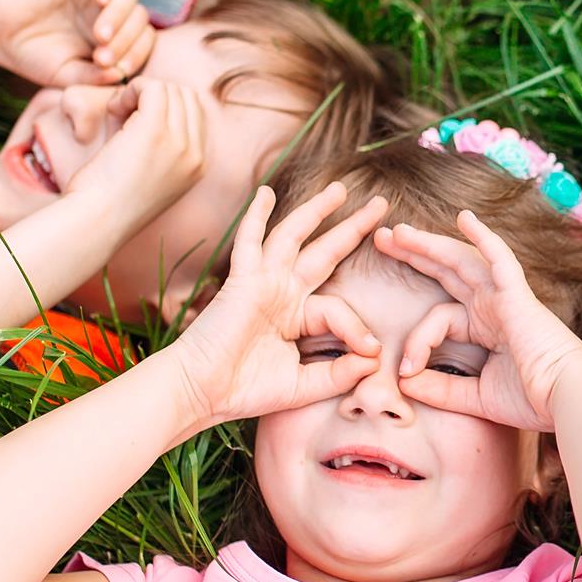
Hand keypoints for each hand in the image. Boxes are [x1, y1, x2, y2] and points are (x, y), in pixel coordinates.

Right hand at [0, 0, 152, 85]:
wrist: (0, 33)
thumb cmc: (36, 57)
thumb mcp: (70, 76)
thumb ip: (97, 77)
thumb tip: (122, 74)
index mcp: (115, 36)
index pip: (144, 40)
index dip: (137, 55)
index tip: (118, 70)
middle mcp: (110, 11)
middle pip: (140, 18)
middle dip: (127, 41)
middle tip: (103, 57)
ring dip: (121, 16)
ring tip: (100, 36)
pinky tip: (100, 0)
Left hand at [57, 79, 206, 231]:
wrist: (97, 221)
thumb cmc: (108, 200)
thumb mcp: (145, 173)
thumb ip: (154, 142)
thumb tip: (139, 100)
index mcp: (198, 165)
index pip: (196, 113)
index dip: (165, 107)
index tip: (134, 121)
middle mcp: (195, 153)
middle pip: (186, 96)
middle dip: (154, 95)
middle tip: (124, 114)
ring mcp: (179, 142)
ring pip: (169, 88)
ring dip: (140, 92)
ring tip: (117, 114)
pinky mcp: (154, 131)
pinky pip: (151, 86)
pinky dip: (131, 89)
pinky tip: (114, 109)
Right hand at [170, 184, 389, 425]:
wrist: (202, 393)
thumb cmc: (245, 391)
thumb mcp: (304, 385)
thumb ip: (339, 373)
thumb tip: (373, 357)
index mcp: (296, 316)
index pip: (338, 308)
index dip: (358, 327)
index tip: (370, 350)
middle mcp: (282, 293)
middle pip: (324, 251)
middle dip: (352, 227)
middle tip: (379, 204)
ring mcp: (263, 283)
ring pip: (293, 236)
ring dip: (316, 210)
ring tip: (339, 189)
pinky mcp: (242, 281)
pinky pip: (250, 242)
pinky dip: (256, 217)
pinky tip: (265, 193)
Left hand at [375, 211, 581, 430]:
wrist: (566, 400)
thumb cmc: (532, 400)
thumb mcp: (475, 396)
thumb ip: (441, 389)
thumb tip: (406, 383)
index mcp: (486, 328)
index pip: (439, 318)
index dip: (416, 341)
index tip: (404, 371)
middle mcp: (493, 306)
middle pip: (446, 272)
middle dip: (414, 254)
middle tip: (383, 239)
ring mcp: (505, 297)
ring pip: (461, 260)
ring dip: (429, 243)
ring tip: (398, 231)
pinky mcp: (517, 295)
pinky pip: (499, 259)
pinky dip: (483, 237)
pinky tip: (464, 217)